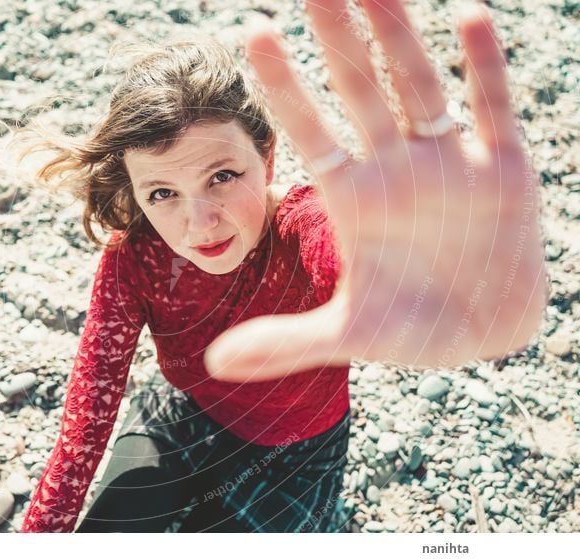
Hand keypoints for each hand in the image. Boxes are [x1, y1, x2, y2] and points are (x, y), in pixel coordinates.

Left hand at [204, 0, 548, 381]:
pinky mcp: (505, 171)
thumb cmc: (412, 329)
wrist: (485, 334)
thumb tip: (212, 365)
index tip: (251, 35)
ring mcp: (450, 163)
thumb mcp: (347, 336)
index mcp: (354, 199)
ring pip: (420, 87)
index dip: (284, 87)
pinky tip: (467, 16)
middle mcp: (397, 169)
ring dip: (399, 37)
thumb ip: (283, 342)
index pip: (310, 132)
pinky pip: (494, 109)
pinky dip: (484, 68)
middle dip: (337, 40)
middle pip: (361, 92)